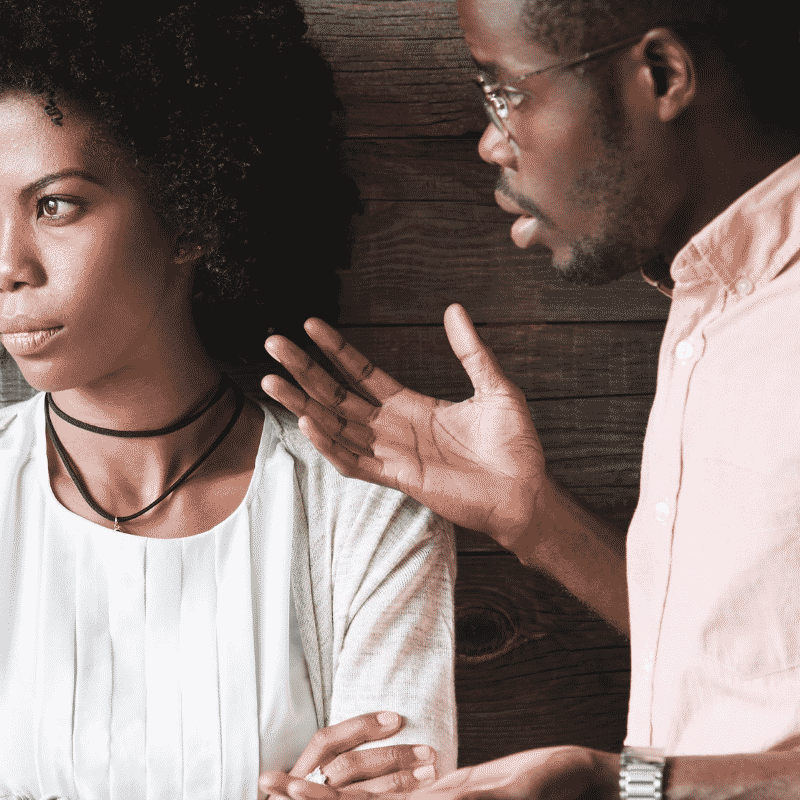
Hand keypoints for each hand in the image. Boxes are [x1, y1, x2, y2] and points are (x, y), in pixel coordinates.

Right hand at [251, 710, 435, 799]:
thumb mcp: (291, 795)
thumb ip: (322, 772)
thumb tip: (357, 746)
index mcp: (295, 776)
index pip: (327, 742)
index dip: (359, 727)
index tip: (396, 718)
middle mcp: (298, 795)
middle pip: (348, 766)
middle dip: (390, 756)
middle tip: (429, 750)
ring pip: (358, 796)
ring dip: (396, 782)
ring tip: (431, 772)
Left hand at [258, 745, 618, 799]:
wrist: (586, 785)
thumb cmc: (557, 784)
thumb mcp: (517, 793)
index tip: (286, 789)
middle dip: (310, 795)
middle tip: (263, 780)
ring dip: (332, 790)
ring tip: (292, 779)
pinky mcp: (451, 788)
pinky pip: (399, 789)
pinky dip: (370, 784)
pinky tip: (352, 776)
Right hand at [261, 304, 548, 546]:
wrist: (526, 491)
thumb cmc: (513, 447)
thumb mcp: (494, 387)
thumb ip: (470, 350)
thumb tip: (454, 309)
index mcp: (411, 405)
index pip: (361, 374)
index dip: (336, 350)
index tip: (312, 325)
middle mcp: (393, 429)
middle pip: (336, 395)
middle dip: (304, 369)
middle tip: (274, 343)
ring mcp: (392, 454)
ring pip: (335, 425)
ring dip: (302, 403)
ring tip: (272, 380)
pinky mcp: (398, 478)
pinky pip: (354, 461)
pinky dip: (329, 443)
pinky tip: (308, 421)